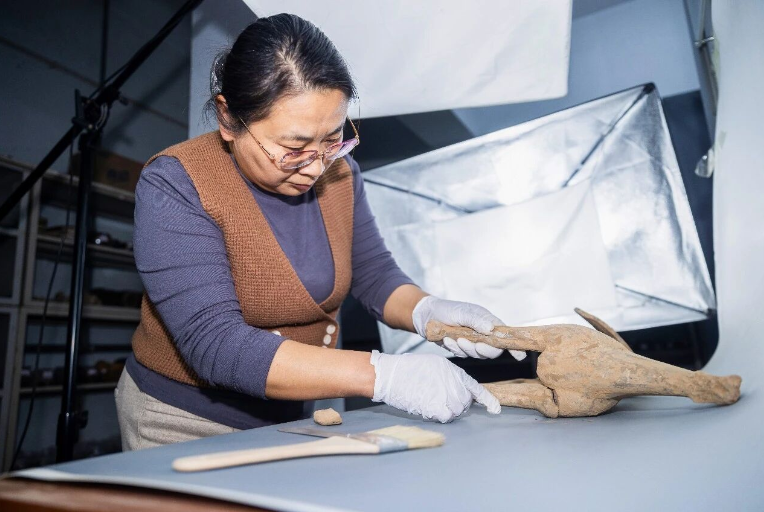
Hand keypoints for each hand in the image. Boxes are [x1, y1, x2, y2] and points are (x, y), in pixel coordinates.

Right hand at [369, 350, 500, 422]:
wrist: (392, 376)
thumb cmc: (409, 368)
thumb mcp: (436, 365)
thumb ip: (451, 377)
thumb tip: (459, 389)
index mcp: (455, 372)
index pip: (476, 389)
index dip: (487, 400)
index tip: (495, 409)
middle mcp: (455, 385)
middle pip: (465, 402)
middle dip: (456, 402)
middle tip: (439, 397)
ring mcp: (447, 397)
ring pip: (456, 411)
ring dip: (446, 409)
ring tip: (430, 398)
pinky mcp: (437, 408)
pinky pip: (446, 416)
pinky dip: (438, 414)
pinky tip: (427, 405)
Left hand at [412, 296, 525, 360]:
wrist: (427, 316)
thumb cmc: (448, 310)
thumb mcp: (462, 312)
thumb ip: (476, 320)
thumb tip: (491, 329)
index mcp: (488, 322)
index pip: (505, 336)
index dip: (514, 346)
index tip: (520, 356)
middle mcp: (483, 334)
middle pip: (493, 350)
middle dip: (485, 350)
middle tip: (476, 344)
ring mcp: (472, 343)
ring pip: (477, 354)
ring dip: (467, 348)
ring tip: (455, 338)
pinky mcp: (461, 349)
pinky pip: (462, 355)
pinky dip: (455, 348)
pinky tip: (447, 339)